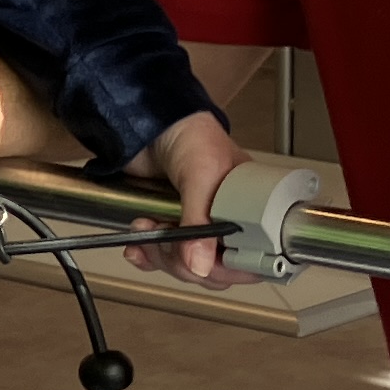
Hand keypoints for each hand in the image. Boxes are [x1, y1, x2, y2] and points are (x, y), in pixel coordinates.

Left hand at [123, 108, 248, 286]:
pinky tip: (137, 244)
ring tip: (146, 227)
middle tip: (167, 240)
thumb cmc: (192, 136)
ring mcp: (196, 227)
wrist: (149, 120)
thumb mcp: (201, 175)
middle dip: (185, 262)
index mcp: (250, 211)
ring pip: (185, 266)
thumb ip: (199, 222)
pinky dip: (146, 255)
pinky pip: (160, 257)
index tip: (206, 267)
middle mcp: (226, 223)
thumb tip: (200, 266)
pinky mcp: (168, 226)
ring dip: (160, 254)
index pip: (252, 259)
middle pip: (214, 269)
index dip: (231, 269)